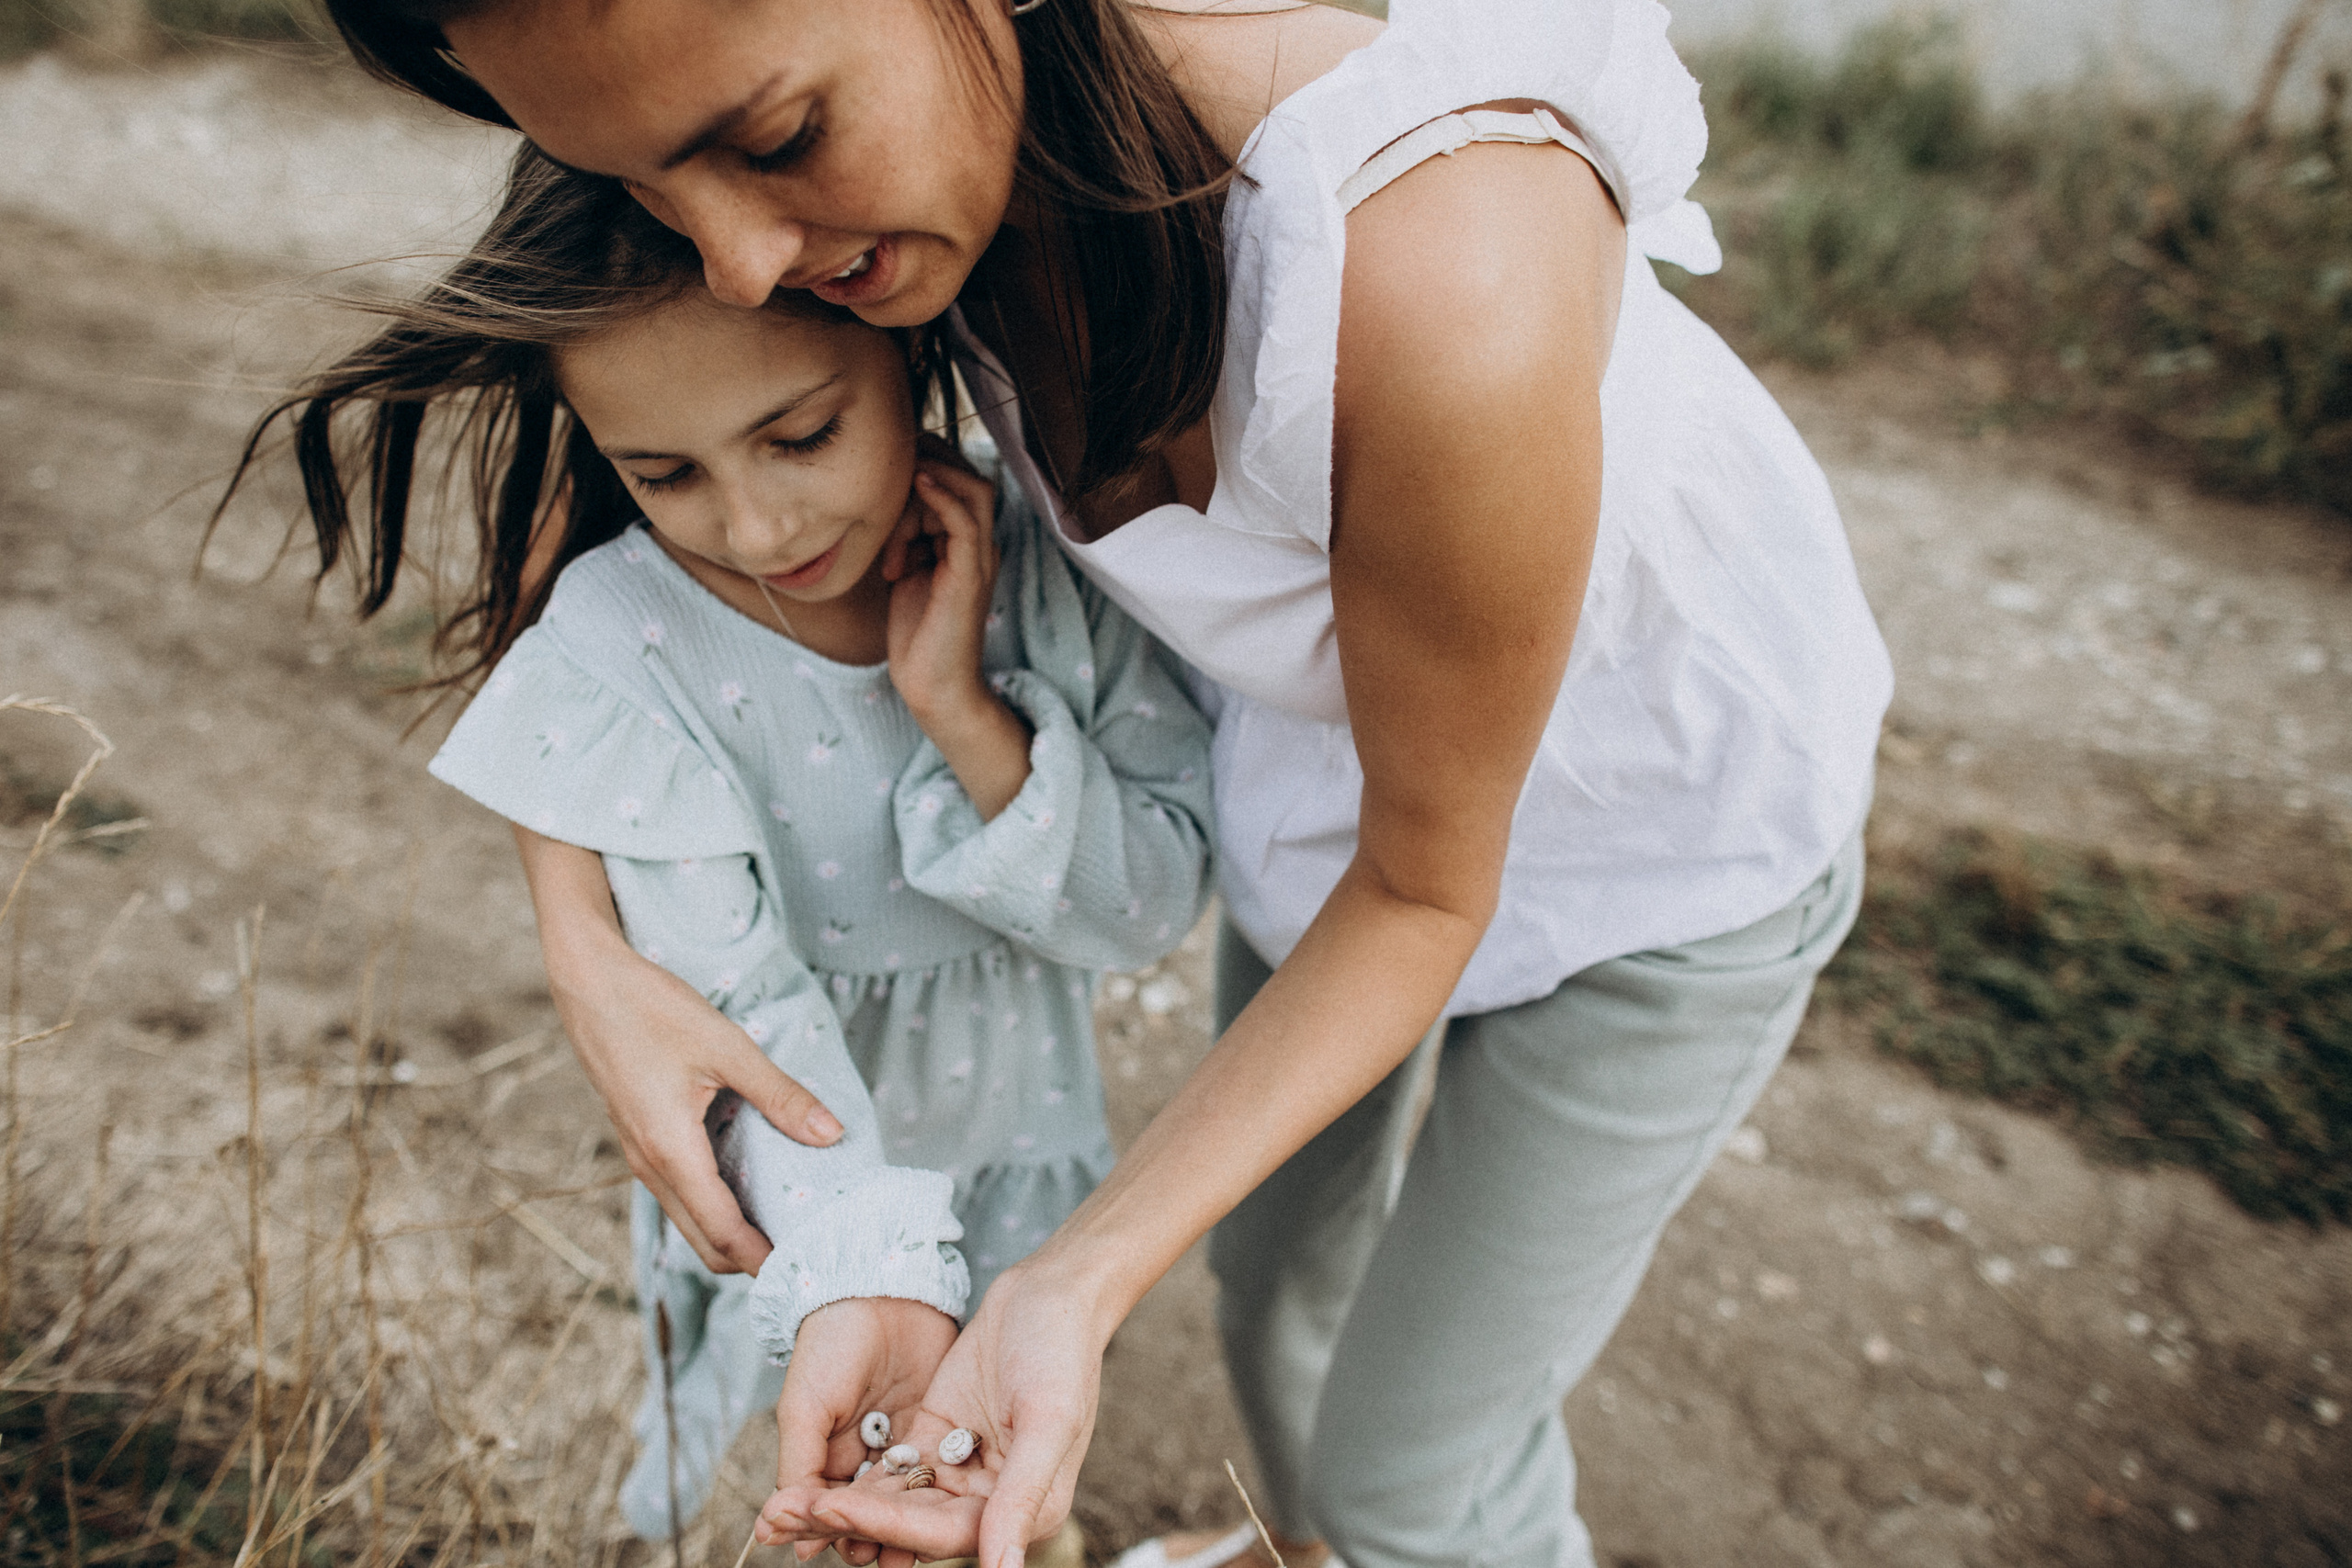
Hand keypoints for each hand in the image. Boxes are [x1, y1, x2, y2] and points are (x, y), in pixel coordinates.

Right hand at [511, 826, 842, 1274]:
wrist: (588, 982)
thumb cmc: (653, 1009)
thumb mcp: (728, 1046)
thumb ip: (780, 1094)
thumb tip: (832, 1134)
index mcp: (671, 1152)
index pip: (723, 1234)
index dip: (765, 1259)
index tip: (808, 1267)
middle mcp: (650, 1166)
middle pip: (704, 1243)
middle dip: (752, 1259)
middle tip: (806, 1252)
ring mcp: (639, 1156)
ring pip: (689, 1220)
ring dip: (733, 1234)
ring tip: (787, 1222)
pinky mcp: (640, 1139)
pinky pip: (679, 1192)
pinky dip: (714, 1205)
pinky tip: (751, 1181)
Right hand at [759, 1297, 961, 1567]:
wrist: (879, 1291)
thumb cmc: (830, 1347)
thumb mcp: (804, 1408)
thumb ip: (798, 1464)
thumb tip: (777, 1526)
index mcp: (826, 1456)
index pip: (827, 1510)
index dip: (827, 1530)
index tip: (828, 1548)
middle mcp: (865, 1459)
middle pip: (869, 1513)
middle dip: (869, 1535)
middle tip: (874, 1554)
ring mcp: (904, 1446)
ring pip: (906, 1500)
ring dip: (906, 1527)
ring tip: (908, 1550)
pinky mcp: (940, 1430)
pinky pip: (939, 1471)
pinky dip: (939, 1495)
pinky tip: (946, 1517)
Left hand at [780, 1254, 1110, 1567]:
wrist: (1050, 1292)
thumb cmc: (1061, 1352)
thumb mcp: (1050, 1420)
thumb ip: (1021, 1497)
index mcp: (1026, 1510)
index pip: (942, 1534)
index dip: (885, 1525)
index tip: (832, 1507)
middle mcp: (989, 1501)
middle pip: (909, 1525)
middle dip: (851, 1520)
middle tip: (787, 1514)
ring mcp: (960, 1470)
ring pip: (893, 1502)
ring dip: (842, 1505)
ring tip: (784, 1505)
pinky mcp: (935, 1440)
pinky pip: (890, 1470)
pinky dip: (854, 1477)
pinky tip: (807, 1480)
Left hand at [883, 459, 1000, 728]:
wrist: (932, 685)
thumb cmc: (917, 634)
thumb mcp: (907, 570)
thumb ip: (907, 536)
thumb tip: (888, 503)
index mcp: (968, 544)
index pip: (960, 480)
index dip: (926, 468)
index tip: (884, 486)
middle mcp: (981, 545)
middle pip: (970, 475)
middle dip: (928, 467)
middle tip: (885, 490)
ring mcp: (980, 558)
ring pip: (971, 490)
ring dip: (925, 489)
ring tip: (891, 523)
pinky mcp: (971, 576)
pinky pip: (966, 521)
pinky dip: (942, 495)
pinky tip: (918, 487)